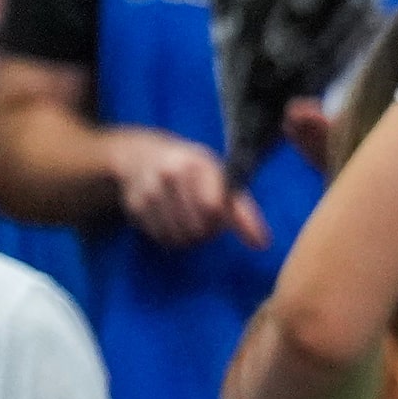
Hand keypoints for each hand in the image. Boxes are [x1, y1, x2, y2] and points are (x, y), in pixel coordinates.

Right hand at [109, 128, 266, 248]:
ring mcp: (149, 189)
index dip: (219, 220)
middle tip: (202, 217)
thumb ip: (243, 212)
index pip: (213, 208)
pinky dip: (170, 236)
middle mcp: (170, 173)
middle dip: (206, 232)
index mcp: (198, 164)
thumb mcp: (221, 180)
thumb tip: (263, 245)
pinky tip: (169, 218)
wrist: (141, 154)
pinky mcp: (134, 206)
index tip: (218, 213)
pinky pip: (161, 238)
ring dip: (189, 238)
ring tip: (187, 218)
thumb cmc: (193, 170)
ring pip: (179, 238)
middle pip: (198, 229)